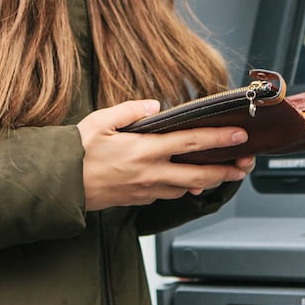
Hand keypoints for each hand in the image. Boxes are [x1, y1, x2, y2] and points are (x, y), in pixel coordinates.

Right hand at [76, 100, 255, 211]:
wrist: (59, 185)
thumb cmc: (76, 152)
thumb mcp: (100, 121)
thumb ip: (129, 110)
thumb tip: (154, 105)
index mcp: (143, 149)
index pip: (190, 142)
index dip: (219, 139)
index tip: (239, 134)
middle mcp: (149, 172)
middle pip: (198, 174)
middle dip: (226, 170)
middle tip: (245, 165)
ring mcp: (145, 189)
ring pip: (186, 188)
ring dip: (207, 181)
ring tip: (225, 173)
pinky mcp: (138, 199)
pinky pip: (168, 194)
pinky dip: (184, 188)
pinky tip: (190, 183)